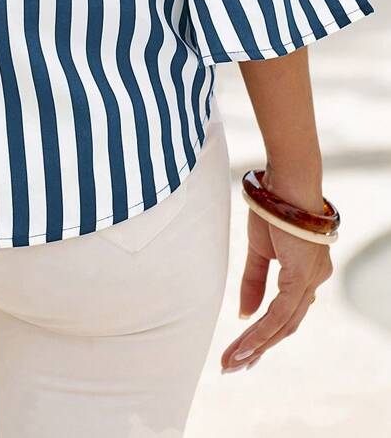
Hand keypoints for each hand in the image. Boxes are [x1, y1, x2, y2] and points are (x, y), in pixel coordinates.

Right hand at [221, 207, 331, 372]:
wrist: (284, 181)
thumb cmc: (273, 206)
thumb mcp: (259, 249)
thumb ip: (254, 281)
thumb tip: (245, 313)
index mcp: (306, 271)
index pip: (286, 311)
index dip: (266, 333)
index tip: (244, 349)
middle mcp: (314, 279)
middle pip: (286, 325)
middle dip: (258, 348)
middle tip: (234, 366)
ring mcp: (311, 280)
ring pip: (283, 325)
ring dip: (256, 346)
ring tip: (232, 361)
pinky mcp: (301, 276)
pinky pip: (280, 312)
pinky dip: (262, 331)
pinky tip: (245, 345)